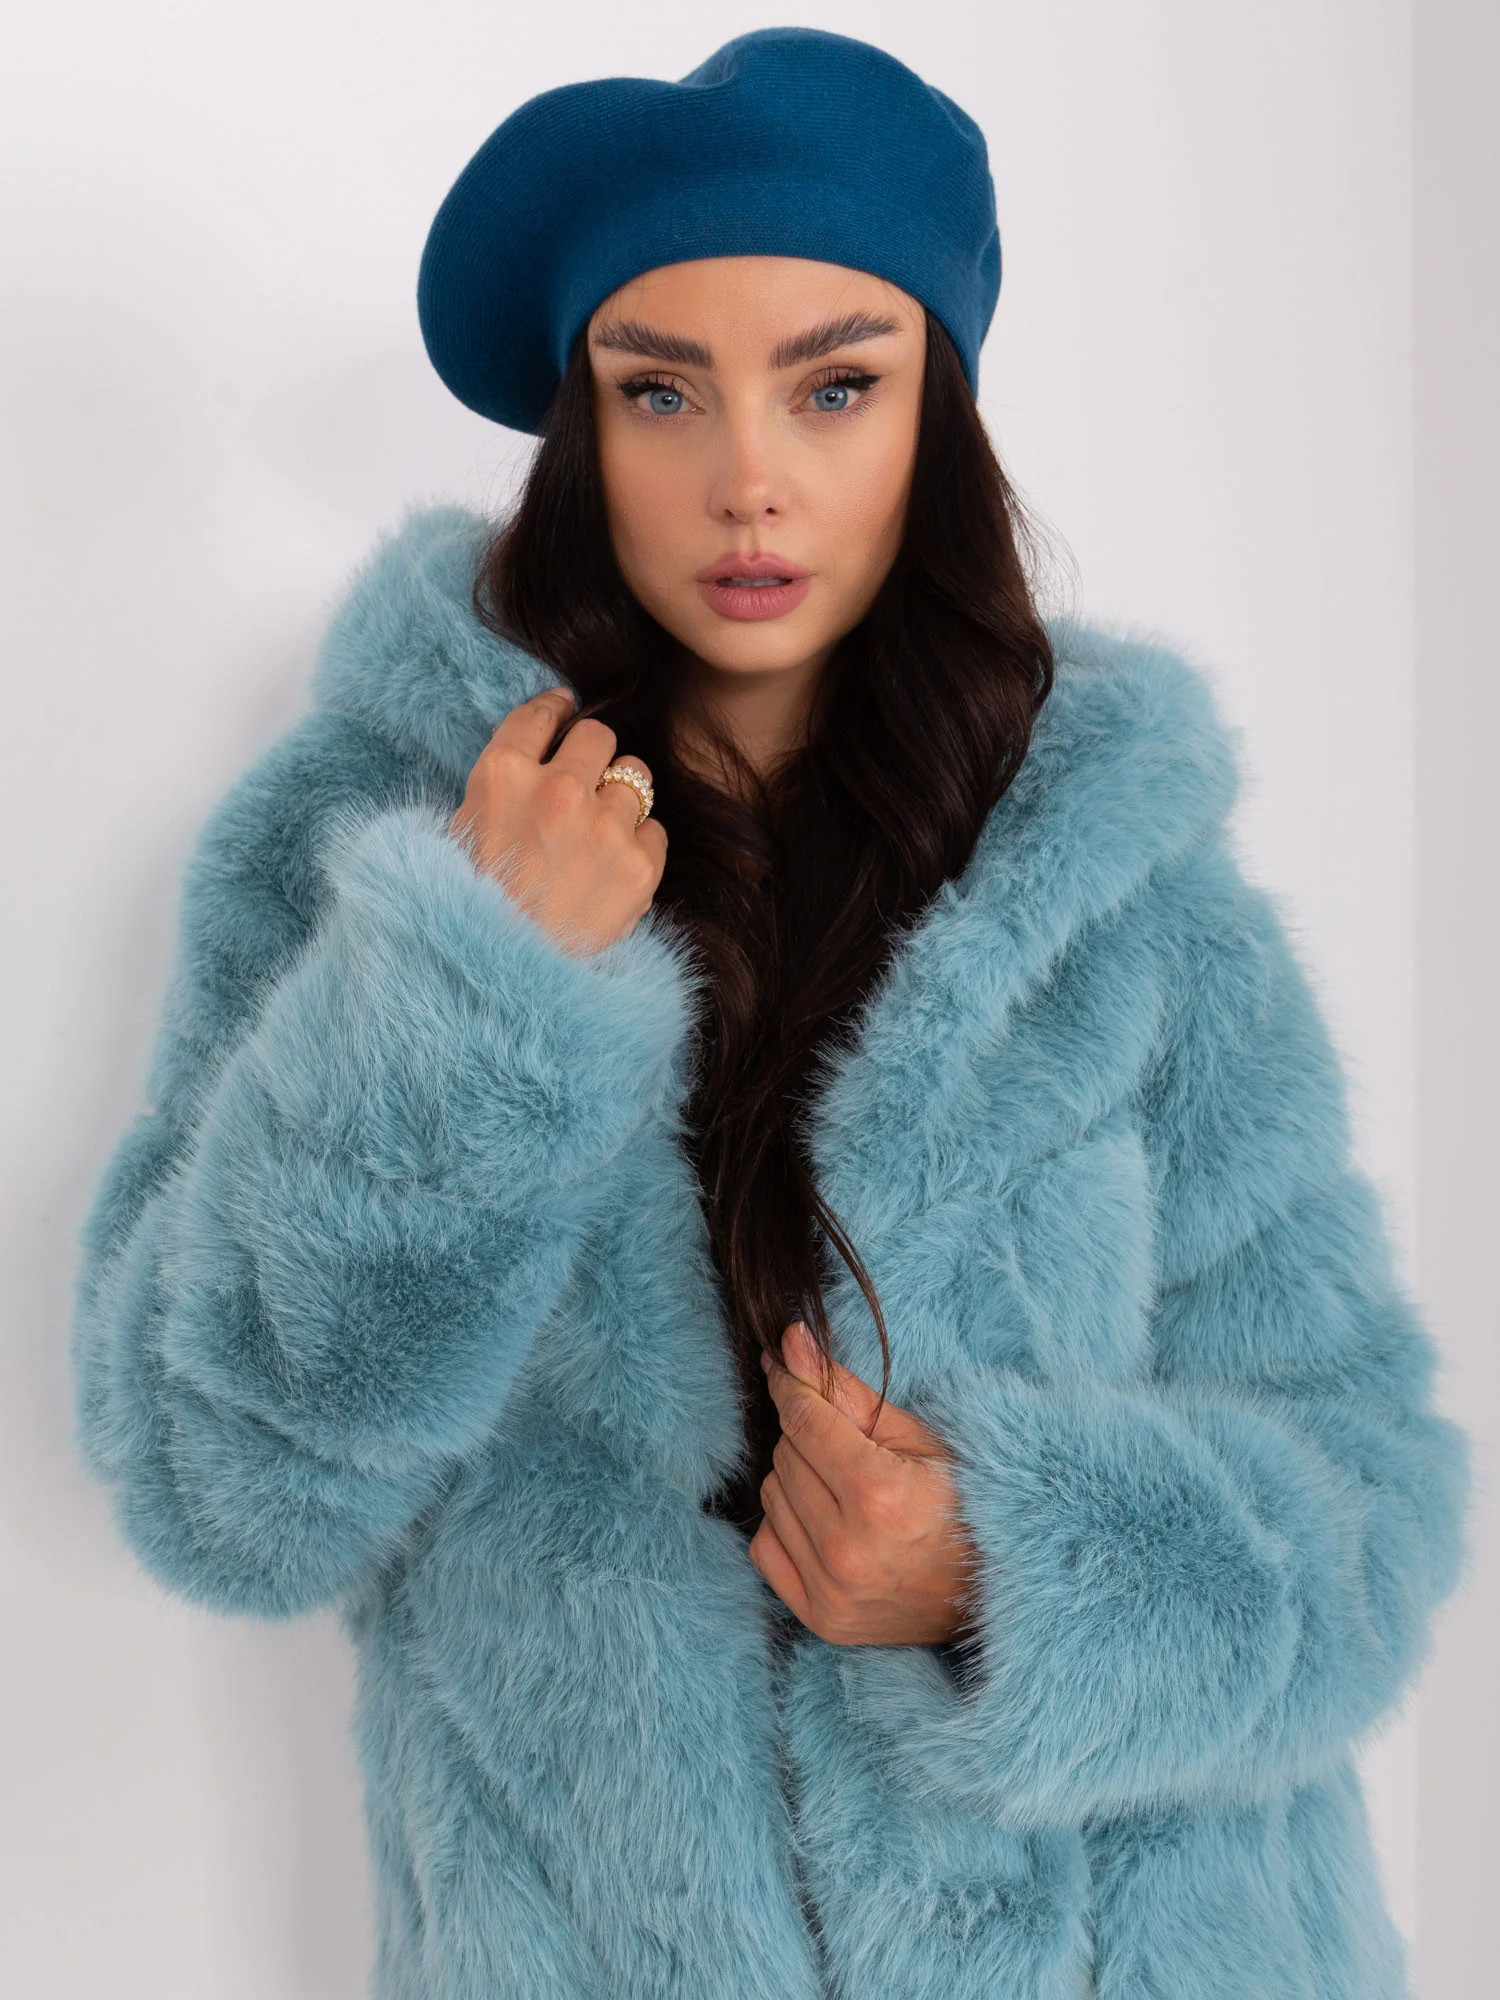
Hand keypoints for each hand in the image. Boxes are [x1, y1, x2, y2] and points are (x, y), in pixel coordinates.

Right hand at [449, 687, 666, 957]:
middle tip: (582, 783)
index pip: (541, 714)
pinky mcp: (639, 866)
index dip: (556, 710)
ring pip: (636, 777)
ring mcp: (604, 826)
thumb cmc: (470, 911)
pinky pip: (656, 830)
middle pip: (598, 736)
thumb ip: (503, 789)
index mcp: (503, 776)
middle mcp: (558, 790)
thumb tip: (539, 755)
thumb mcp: (462, 833)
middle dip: (592, 756)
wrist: (501, 981)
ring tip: (598, 834)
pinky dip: (638, 845)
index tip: (563, 711)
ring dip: (619, 799)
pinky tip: (612, 868)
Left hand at [749, 1321, 982, 1646]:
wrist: (990, 1591)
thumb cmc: (961, 1502)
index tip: (787, 1365)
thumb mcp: (915, 1436)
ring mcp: (832, 1592)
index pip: (804, 1422)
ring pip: (771, 1496)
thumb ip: (845, 1390)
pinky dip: (787, 1526)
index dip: (792, 1387)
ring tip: (846, 1489)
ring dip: (798, 1481)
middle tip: (850, 1446)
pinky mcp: (821, 1619)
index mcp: (879, 1495)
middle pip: (786, 1456)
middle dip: (810, 1437)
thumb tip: (790, 1341)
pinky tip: (827, 1524)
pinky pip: (765, 1546)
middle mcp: (848, 1550)